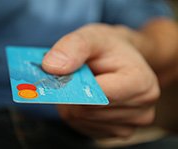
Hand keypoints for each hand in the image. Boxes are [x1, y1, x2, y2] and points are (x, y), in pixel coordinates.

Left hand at [42, 24, 159, 138]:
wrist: (123, 59)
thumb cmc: (109, 48)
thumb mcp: (92, 36)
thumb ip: (73, 46)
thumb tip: (51, 67)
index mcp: (142, 83)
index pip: (98, 94)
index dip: (75, 84)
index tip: (66, 72)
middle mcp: (142, 109)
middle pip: (87, 111)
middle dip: (72, 93)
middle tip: (75, 76)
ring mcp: (131, 125)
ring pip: (82, 120)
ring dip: (73, 103)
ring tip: (84, 85)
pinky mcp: (118, 132)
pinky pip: (84, 126)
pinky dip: (78, 112)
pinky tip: (88, 98)